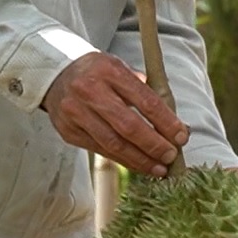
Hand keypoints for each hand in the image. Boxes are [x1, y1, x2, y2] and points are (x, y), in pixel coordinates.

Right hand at [42, 52, 188, 176]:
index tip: (182, 136)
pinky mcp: (69, 131)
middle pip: (128, 126)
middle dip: (154, 145)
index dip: (166, 122)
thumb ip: (145, 91)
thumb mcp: (121, 68)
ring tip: (158, 168)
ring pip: (113, 144)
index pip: (145, 101)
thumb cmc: (98, 72)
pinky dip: (122, 160)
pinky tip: (138, 164)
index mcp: (110, 71)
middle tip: (171, 156)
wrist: (55, 74)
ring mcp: (76, 113)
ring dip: (140, 160)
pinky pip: (100, 150)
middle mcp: (90, 91)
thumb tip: (176, 124)